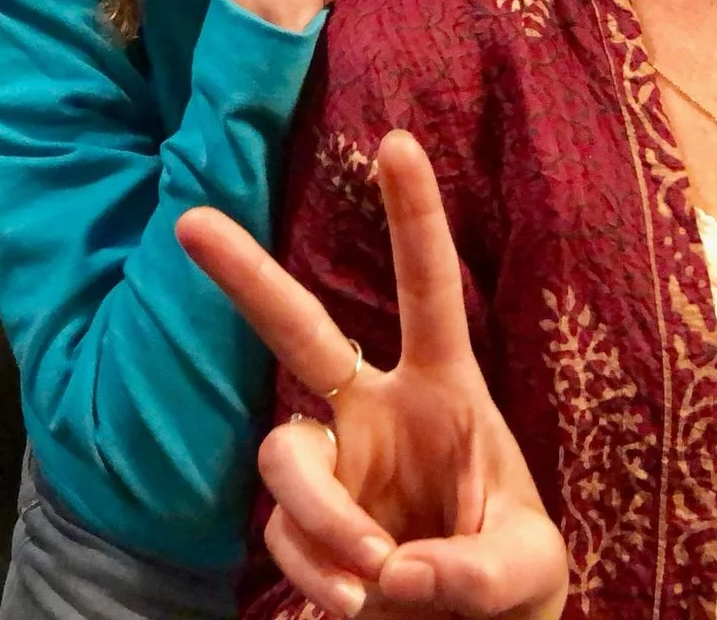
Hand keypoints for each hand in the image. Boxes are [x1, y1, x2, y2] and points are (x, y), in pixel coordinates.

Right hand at [176, 131, 566, 619]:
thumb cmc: (515, 584)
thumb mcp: (526, 570)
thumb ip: (474, 569)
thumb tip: (393, 571)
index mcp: (444, 389)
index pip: (427, 290)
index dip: (414, 217)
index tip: (396, 141)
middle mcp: (374, 412)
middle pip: (299, 332)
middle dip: (246, 276)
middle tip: (190, 221)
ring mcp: (334, 466)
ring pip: (284, 458)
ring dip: (320, 515)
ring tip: (374, 572)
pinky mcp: (306, 527)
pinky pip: (285, 534)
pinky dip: (318, 570)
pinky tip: (357, 599)